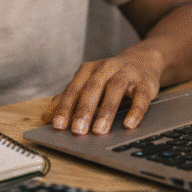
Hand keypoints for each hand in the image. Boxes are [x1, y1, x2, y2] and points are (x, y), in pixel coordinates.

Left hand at [40, 47, 162, 135]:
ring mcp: (127, 73)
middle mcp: (106, 68)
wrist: (144, 60)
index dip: (65, 107)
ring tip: (100, 131)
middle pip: (93, 88)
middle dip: (84, 110)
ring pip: (115, 90)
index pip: (74, 89)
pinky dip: (135, 111)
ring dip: (106, 111)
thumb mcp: (89, 84)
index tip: (58, 125)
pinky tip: (129, 125)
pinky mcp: (145, 82)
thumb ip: (69, 99)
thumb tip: (46, 118)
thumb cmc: (110, 77)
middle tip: (78, 131)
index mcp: (89, 70)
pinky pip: (140, 96)